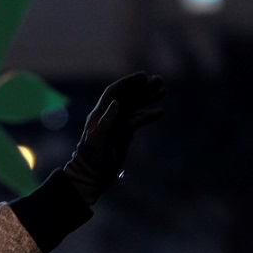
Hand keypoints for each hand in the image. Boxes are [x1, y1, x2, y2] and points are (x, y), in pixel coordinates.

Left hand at [62, 72, 165, 204]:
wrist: (91, 176)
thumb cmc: (90, 158)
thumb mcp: (96, 139)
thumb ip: (106, 121)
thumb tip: (118, 102)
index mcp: (99, 113)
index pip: (115, 92)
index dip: (128, 82)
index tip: (143, 76)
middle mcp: (109, 116)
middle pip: (128, 97)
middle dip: (142, 88)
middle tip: (159, 80)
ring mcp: (118, 124)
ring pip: (135, 106)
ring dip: (148, 98)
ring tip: (163, 90)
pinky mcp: (125, 134)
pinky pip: (138, 120)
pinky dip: (149, 115)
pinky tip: (160, 112)